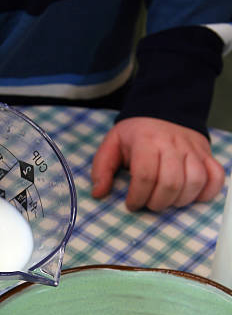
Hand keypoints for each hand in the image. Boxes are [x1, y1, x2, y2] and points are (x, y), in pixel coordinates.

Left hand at [91, 117, 224, 211]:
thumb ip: (102, 168)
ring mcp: (193, 149)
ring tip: (166, 201)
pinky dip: (206, 192)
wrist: (163, 111)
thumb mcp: (112, 144)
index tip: (131, 204)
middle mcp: (173, 144)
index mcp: (147, 140)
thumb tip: (99, 193)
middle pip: (171, 182)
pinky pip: (215, 176)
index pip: (146, 175)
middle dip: (157, 202)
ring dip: (179, 200)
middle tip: (148, 203)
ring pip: (194, 181)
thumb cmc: (136, 134)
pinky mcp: (207, 155)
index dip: (137, 197)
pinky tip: (190, 196)